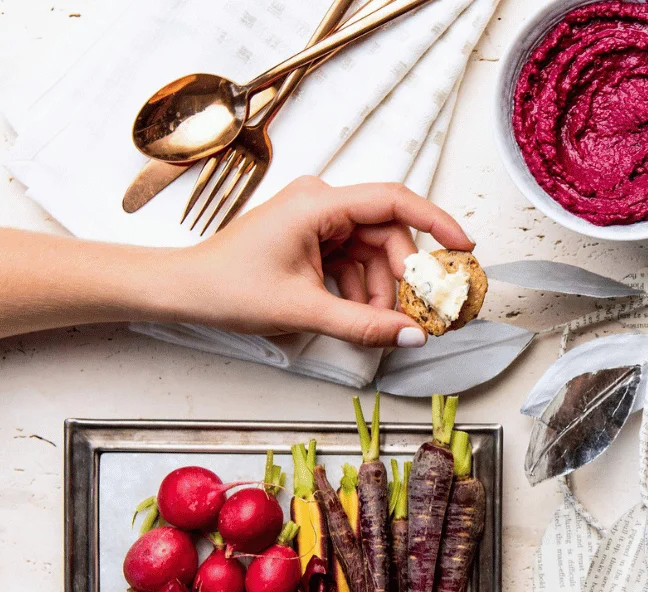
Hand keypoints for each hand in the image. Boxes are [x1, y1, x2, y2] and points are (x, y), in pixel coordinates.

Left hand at [174, 177, 472, 347]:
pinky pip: (353, 259)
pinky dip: (360, 288)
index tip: (463, 248)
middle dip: (401, 277)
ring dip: (379, 289)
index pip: (394, 200)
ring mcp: (315, 219)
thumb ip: (364, 325)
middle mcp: (320, 202)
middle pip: (387, 233)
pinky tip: (354, 314)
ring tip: (372, 322)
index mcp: (318, 203)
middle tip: (413, 313)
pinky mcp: (311, 237)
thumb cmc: (228, 287)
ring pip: (372, 251)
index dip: (436, 222)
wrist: (185, 290)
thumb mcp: (304, 311)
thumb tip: (413, 335)